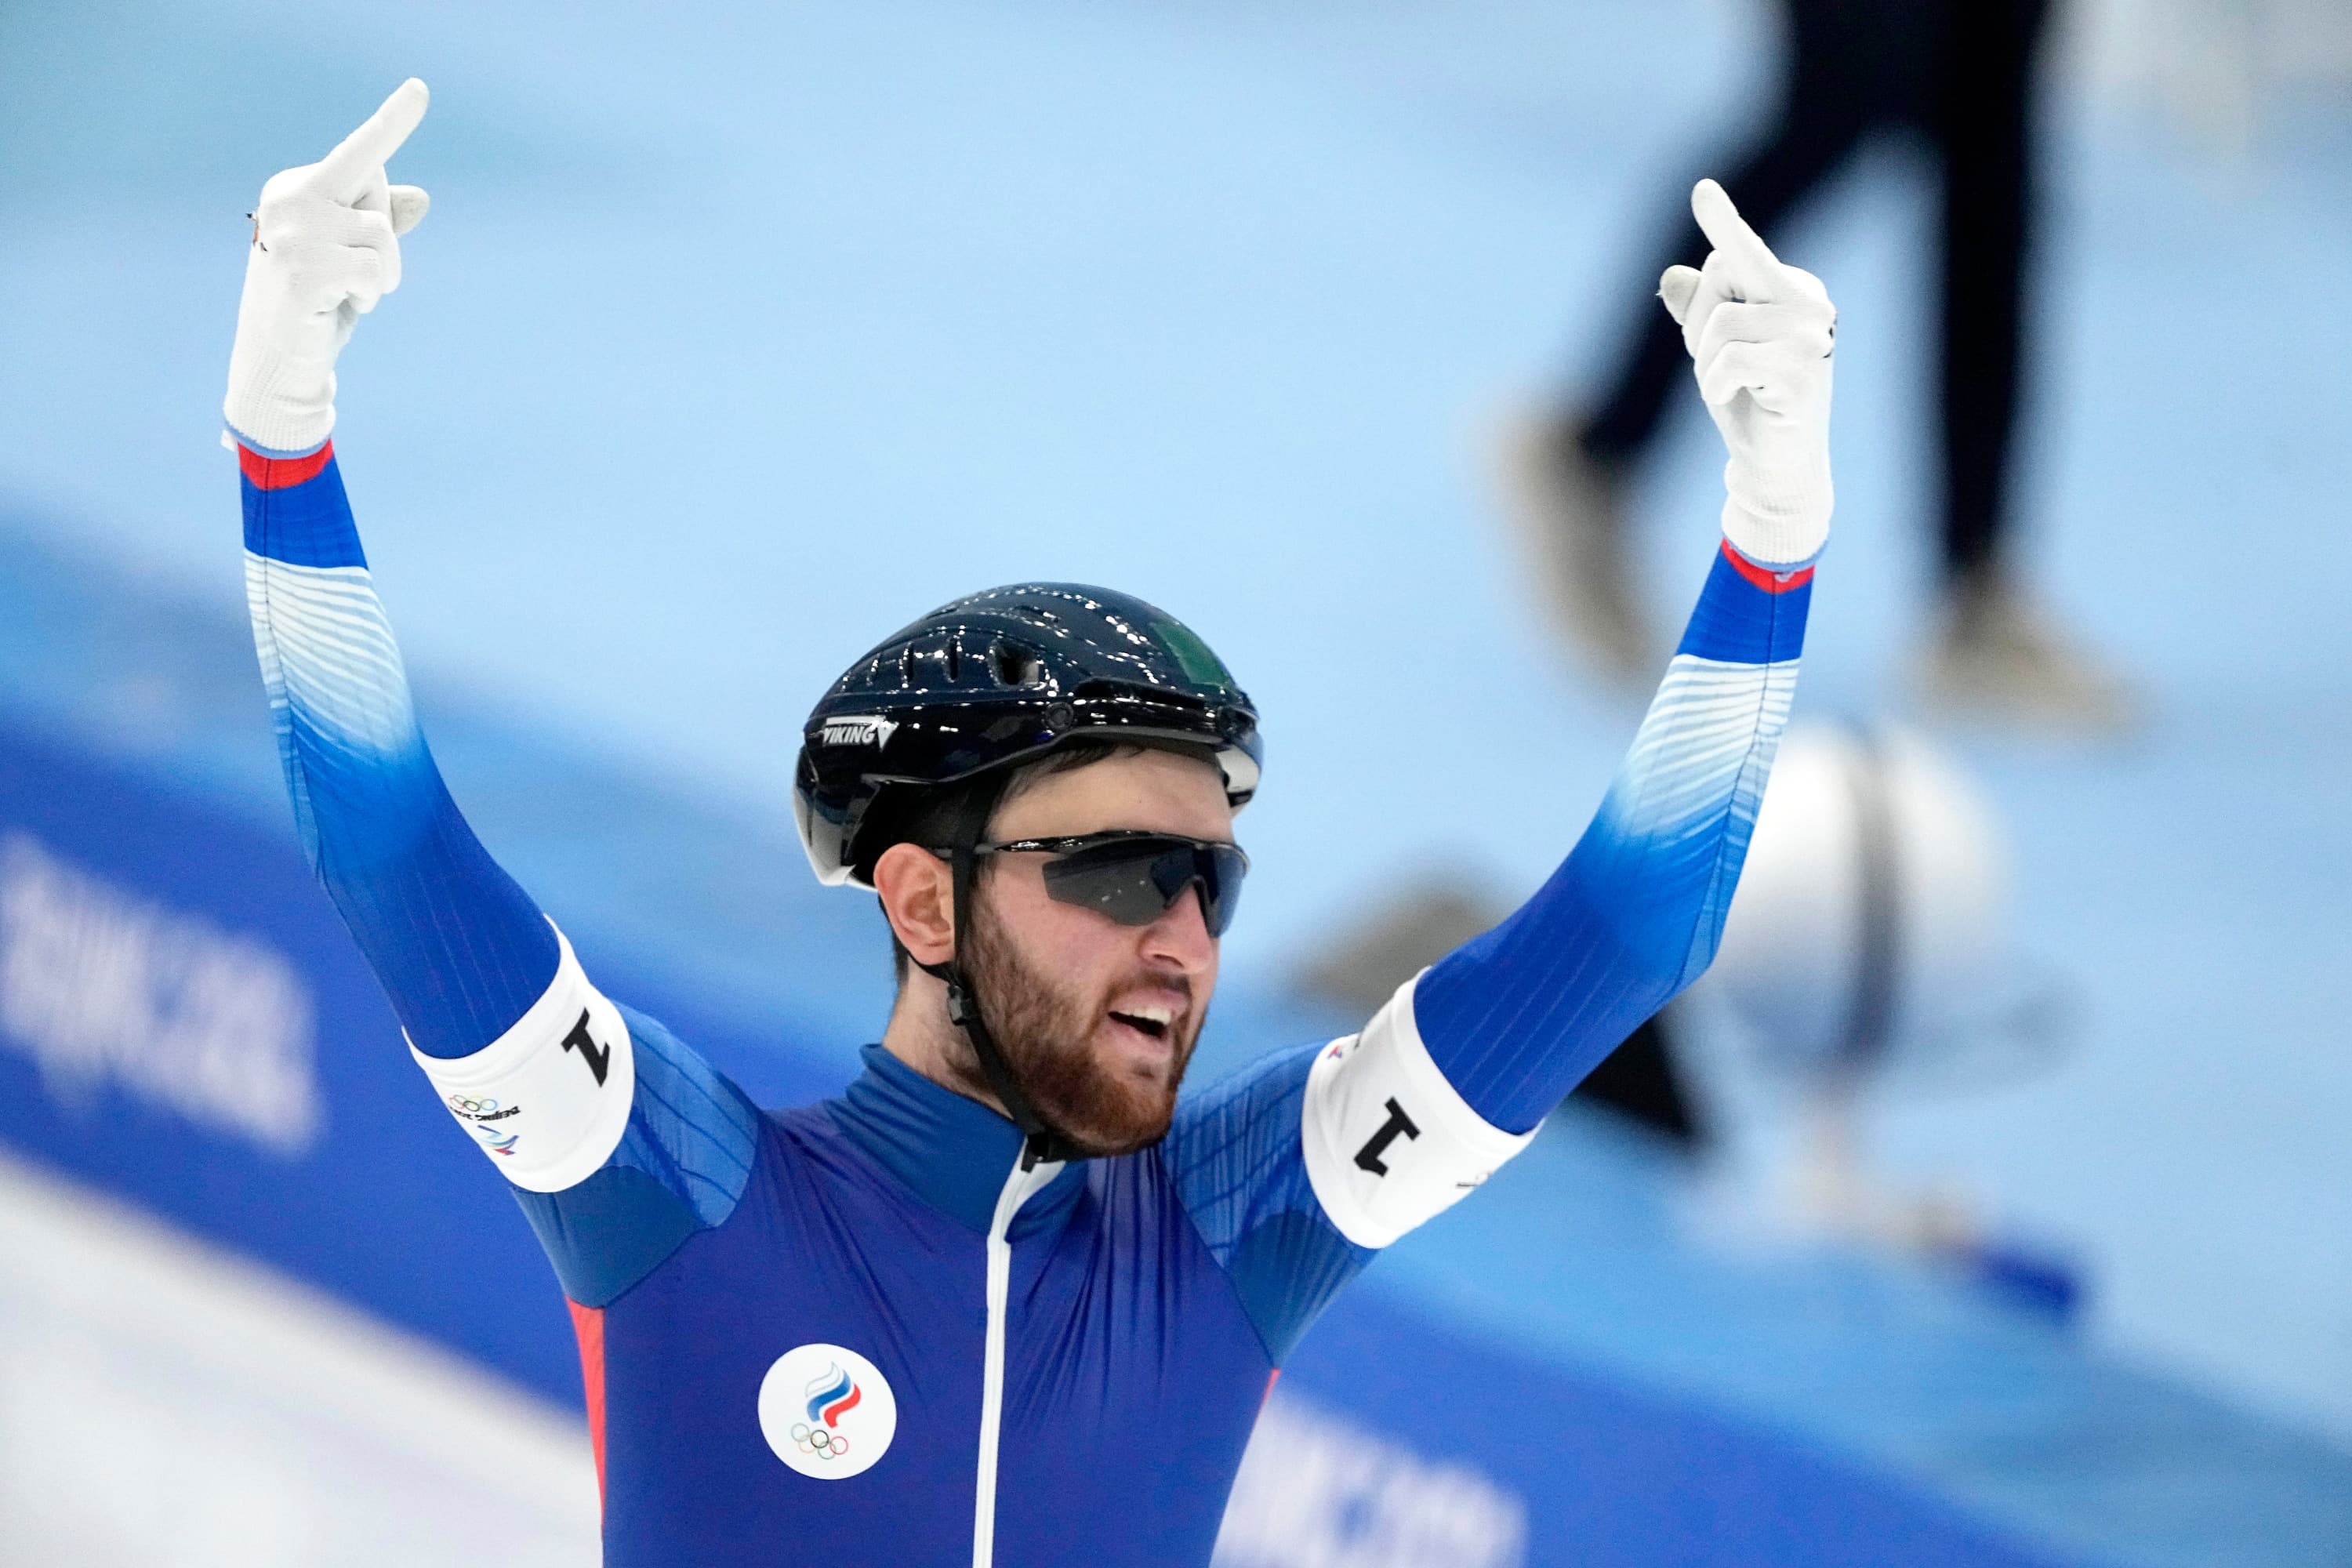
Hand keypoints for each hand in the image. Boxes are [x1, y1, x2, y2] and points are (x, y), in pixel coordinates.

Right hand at [224, 79, 430, 454]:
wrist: (280, 361)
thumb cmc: (319, 305)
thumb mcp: (353, 259)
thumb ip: (381, 226)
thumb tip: (420, 196)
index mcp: (297, 188)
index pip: (361, 153)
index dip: (393, 122)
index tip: (421, 89)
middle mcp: (290, 199)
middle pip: (381, 194)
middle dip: (384, 239)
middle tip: (351, 276)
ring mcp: (293, 232)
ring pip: (383, 236)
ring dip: (382, 275)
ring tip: (346, 294)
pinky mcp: (302, 269)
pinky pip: (374, 272)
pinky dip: (370, 295)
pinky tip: (338, 306)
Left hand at [1659, 179, 1834, 568]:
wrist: (1776, 465)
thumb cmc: (1746, 402)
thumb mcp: (1710, 352)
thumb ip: (1695, 312)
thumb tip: (1672, 275)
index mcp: (1789, 290)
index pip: (1742, 252)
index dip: (1721, 224)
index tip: (1702, 189)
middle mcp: (1808, 303)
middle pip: (1719, 280)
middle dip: (1699, 326)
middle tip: (1722, 370)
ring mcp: (1812, 336)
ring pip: (1720, 325)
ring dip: (1707, 366)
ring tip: (1734, 389)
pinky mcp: (1804, 370)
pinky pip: (1731, 360)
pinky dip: (1718, 384)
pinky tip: (1740, 400)